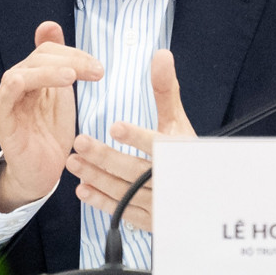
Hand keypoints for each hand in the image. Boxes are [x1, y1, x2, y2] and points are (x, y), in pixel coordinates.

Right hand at [0, 21, 102, 211]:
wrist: (42, 173)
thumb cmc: (50, 133)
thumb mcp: (61, 93)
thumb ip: (60, 62)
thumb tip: (49, 25)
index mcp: (33, 75)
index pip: (48, 51)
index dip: (74, 53)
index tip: (98, 68)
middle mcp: (17, 84)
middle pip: (37, 59)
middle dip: (70, 60)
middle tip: (96, 72)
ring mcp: (7, 102)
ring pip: (21, 75)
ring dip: (47, 72)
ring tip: (72, 77)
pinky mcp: (2, 123)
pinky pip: (3, 100)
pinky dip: (15, 87)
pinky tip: (35, 84)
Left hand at [66, 48, 194, 231]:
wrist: (202, 194)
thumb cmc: (185, 150)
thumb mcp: (177, 121)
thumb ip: (166, 90)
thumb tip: (160, 54)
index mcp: (181, 154)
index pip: (159, 146)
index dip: (138, 137)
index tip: (115, 126)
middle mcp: (172, 182)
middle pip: (135, 171)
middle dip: (105, 157)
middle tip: (78, 141)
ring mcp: (161, 204)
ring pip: (125, 192)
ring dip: (97, 178)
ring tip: (73, 162)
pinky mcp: (151, 220)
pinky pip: (124, 212)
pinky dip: (102, 202)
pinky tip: (82, 189)